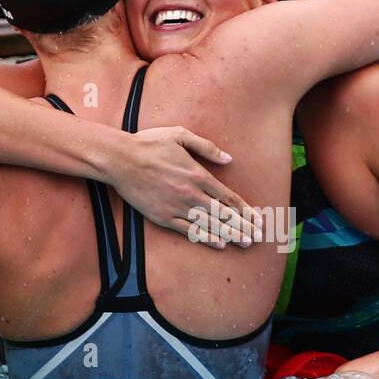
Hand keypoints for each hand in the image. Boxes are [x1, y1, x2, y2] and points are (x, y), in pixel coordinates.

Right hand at [110, 126, 262, 248]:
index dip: (247, 211)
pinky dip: (206, 238)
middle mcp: (191, 194)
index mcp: (198, 175)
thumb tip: (229, 158)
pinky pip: (190, 231)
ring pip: (210, 226)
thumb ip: (207, 147)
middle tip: (257, 238)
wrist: (120, 160)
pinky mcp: (163, 217)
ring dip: (230, 236)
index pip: (229, 197)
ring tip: (245, 243)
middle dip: (244, 227)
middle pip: (224, 215)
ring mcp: (177, 207)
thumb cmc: (149, 144)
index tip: (258, 220)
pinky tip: (220, 243)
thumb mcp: (180, 135)